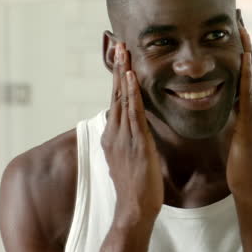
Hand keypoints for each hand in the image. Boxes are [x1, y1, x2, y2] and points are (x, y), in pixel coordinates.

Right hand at [101, 42, 163, 226]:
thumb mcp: (132, 158)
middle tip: (118, 43)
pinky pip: (132, 112)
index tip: (120, 57)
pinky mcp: (135, 141)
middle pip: (115, 93)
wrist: (134, 209)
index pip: (115, 100)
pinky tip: (131, 77)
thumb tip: (138, 131)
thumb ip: (133, 141)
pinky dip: (130, 92)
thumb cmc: (137, 187)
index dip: (118, 78)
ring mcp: (123, 136)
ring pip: (122, 98)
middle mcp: (114, 132)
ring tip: (123, 50)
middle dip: (117, 67)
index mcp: (113, 135)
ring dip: (123, 72)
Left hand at [227, 26, 251, 200]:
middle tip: (240, 20)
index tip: (242, 32)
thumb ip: (242, 115)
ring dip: (247, 52)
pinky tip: (242, 58)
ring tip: (240, 29)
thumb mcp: (245, 134)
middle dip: (249, 46)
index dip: (250, 54)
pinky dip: (246, 75)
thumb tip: (230, 99)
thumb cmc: (246, 166)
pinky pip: (250, 96)